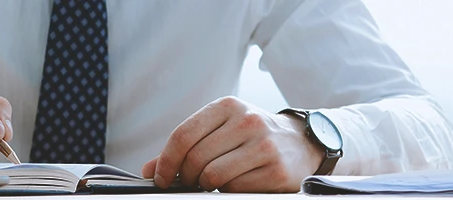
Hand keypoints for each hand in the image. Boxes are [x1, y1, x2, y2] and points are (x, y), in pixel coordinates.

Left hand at [141, 96, 323, 192]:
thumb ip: (185, 147)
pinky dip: (229, 190)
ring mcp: (263, 145)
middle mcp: (247, 121)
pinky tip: (238, 181)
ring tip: (213, 181)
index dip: (165, 160)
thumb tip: (149, 170)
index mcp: (228, 106)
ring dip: (206, 185)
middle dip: (185, 176)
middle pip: (195, 158)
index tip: (160, 177)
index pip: (183, 135)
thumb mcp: (220, 130)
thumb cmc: (252, 136)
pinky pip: (234, 188)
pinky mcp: (275, 170)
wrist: (303, 143)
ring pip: (212, 175)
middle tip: (188, 182)